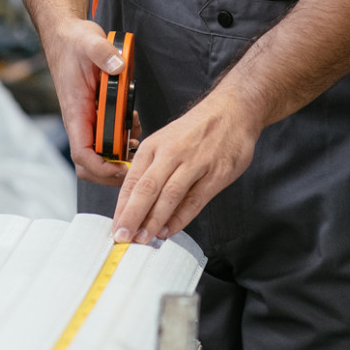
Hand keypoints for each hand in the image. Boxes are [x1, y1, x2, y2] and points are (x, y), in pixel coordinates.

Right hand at [38, 15, 130, 184]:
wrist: (66, 36)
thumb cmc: (74, 42)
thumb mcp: (90, 42)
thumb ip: (103, 54)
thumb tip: (118, 68)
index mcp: (76, 112)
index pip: (82, 154)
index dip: (101, 168)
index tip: (123, 166)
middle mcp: (80, 121)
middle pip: (90, 164)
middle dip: (113, 170)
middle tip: (137, 164)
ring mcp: (88, 119)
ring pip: (100, 153)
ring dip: (120, 155)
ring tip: (138, 141)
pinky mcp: (95, 113)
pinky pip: (107, 137)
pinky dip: (122, 139)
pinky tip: (134, 125)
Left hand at [110, 89, 259, 244]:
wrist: (233, 110)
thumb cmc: (197, 129)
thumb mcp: (166, 141)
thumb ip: (153, 171)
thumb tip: (137, 206)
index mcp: (154, 146)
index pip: (132, 181)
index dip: (122, 208)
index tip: (116, 228)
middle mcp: (171, 153)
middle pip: (146, 189)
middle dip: (132, 216)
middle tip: (123, 237)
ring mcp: (194, 163)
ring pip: (169, 195)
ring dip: (154, 221)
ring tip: (144, 239)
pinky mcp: (216, 173)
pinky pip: (195, 200)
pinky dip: (181, 218)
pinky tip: (170, 230)